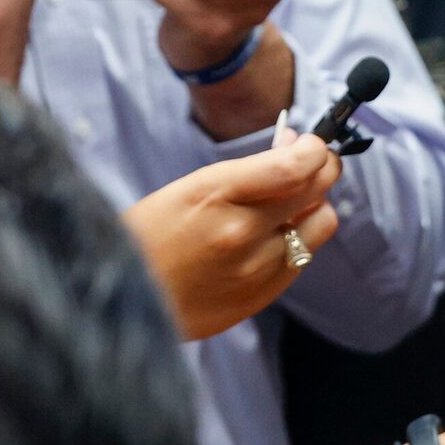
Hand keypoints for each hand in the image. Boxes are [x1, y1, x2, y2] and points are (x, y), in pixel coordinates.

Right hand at [121, 137, 343, 339]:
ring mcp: (256, 269)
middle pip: (315, 190)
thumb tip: (293, 147)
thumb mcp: (189, 188)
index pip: (293, 166)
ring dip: (314, 206)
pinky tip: (275, 234)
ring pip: (320, 224)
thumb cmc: (149, 237)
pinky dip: (299, 239)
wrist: (123, 301)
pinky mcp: (261, 296)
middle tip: (312, 161)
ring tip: (293, 201)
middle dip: (321, 168)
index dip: (314, 149)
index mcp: (215, 196)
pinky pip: (303, 257)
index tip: (311, 143)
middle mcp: (242, 233)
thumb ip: (247, 171)